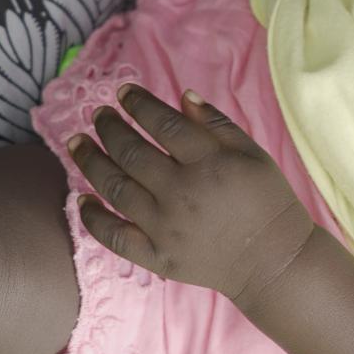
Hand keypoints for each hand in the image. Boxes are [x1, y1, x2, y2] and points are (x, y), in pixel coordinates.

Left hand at [68, 85, 315, 306]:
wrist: (275, 261)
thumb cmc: (269, 202)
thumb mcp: (254, 155)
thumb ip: (218, 125)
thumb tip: (183, 96)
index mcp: (209, 164)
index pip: (163, 124)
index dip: (139, 104)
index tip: (123, 92)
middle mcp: (181, 193)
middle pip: (132, 152)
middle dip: (109, 127)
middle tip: (99, 114)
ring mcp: (164, 227)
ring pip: (114, 187)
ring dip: (91, 161)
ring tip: (78, 142)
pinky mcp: (156, 255)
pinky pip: (114, 235)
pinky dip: (92, 217)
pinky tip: (82, 198)